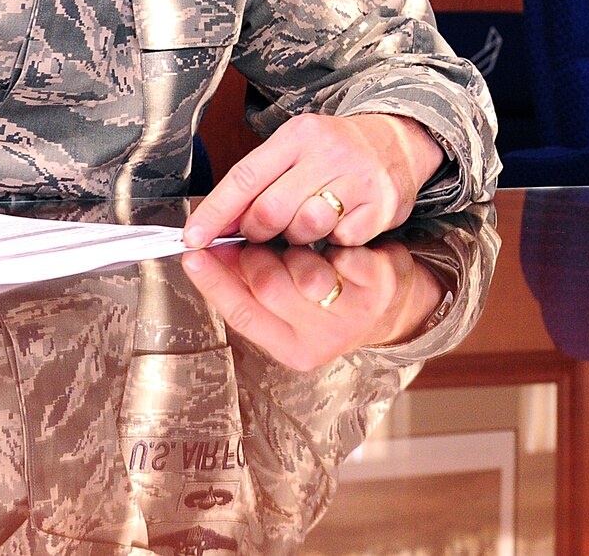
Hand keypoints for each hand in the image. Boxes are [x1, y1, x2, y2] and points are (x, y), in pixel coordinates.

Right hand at [180, 240, 442, 370]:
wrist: (395, 302)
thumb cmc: (331, 296)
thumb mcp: (290, 306)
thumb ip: (252, 287)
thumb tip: (207, 253)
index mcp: (290, 350)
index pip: (240, 315)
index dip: (213, 282)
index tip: (192, 252)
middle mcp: (321, 342)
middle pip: (267, 286)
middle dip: (255, 254)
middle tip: (255, 238)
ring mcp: (352, 316)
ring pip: (302, 268)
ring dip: (294, 247)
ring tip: (299, 246)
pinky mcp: (378, 286)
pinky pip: (339, 253)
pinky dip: (331, 242)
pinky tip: (333, 244)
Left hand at [182, 112, 444, 247]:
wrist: (400, 142)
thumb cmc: (336, 152)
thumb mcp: (295, 151)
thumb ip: (258, 183)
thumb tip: (211, 225)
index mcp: (299, 135)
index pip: (245, 177)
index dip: (215, 212)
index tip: (192, 238)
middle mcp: (329, 151)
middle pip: (269, 210)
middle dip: (257, 231)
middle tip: (264, 231)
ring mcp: (359, 178)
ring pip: (304, 228)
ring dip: (298, 237)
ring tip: (307, 224)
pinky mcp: (381, 206)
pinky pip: (340, 239)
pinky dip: (334, 240)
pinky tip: (340, 225)